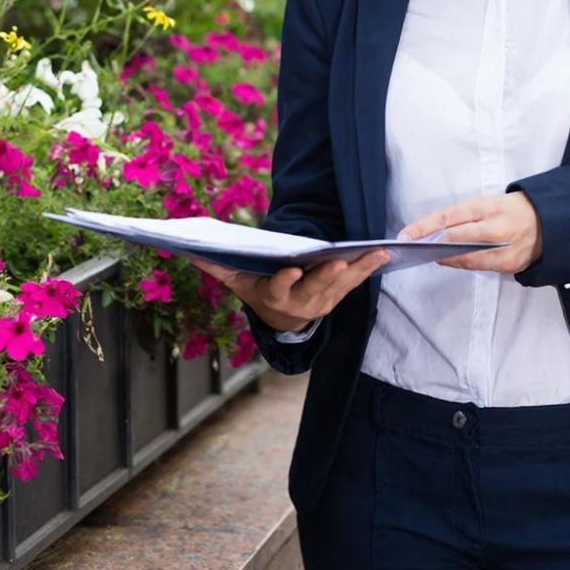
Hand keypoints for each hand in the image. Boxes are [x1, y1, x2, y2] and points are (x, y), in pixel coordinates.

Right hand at [190, 250, 390, 333]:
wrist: (280, 321)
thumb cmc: (256, 290)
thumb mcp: (236, 282)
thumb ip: (216, 266)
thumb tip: (187, 249)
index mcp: (273, 298)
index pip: (278, 290)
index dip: (285, 281)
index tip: (291, 269)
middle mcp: (300, 304)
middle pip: (315, 290)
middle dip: (326, 277)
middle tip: (337, 264)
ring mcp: (322, 303)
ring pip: (341, 287)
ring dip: (358, 270)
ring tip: (376, 253)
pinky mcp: (337, 297)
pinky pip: (354, 284)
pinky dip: (368, 269)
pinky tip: (382, 253)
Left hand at [399, 192, 541, 272]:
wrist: (551, 223)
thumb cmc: (513, 209)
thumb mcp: (491, 202)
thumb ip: (466, 216)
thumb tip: (436, 230)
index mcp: (490, 206)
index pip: (450, 216)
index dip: (425, 226)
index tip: (407, 234)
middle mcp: (497, 227)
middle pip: (456, 238)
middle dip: (430, 244)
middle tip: (412, 247)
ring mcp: (505, 248)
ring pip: (467, 257)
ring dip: (445, 257)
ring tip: (430, 254)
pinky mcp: (511, 264)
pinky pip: (480, 266)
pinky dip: (462, 263)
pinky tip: (449, 260)